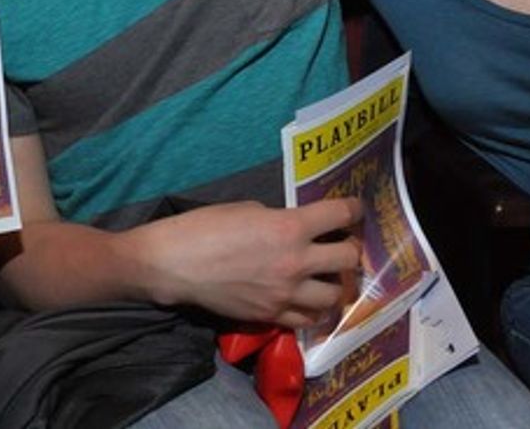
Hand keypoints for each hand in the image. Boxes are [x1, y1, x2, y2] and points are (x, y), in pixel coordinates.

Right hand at [140, 199, 362, 329]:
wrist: (175, 264)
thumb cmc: (205, 226)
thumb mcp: (248, 209)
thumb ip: (280, 219)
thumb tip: (296, 229)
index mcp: (289, 227)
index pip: (341, 215)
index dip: (354, 209)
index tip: (354, 210)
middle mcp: (296, 262)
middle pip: (349, 259)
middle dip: (350, 250)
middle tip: (341, 246)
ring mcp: (285, 294)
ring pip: (334, 296)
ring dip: (335, 285)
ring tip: (326, 278)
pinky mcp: (271, 316)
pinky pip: (308, 319)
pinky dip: (312, 309)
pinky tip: (306, 300)